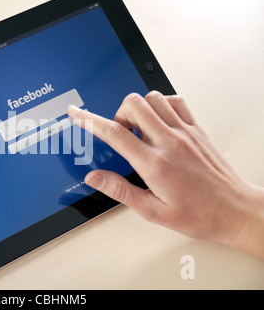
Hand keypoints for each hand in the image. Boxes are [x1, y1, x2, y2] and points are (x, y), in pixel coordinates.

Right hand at [68, 91, 263, 257]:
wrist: (233, 210)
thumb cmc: (197, 213)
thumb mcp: (151, 211)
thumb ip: (119, 190)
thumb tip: (94, 178)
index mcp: (154, 164)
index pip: (114, 133)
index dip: (88, 120)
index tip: (76, 113)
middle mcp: (169, 142)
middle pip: (132, 105)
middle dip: (117, 114)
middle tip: (120, 133)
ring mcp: (184, 132)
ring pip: (152, 98)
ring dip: (138, 108)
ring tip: (138, 129)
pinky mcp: (196, 129)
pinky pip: (175, 100)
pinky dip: (161, 104)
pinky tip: (159, 121)